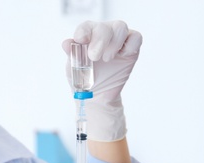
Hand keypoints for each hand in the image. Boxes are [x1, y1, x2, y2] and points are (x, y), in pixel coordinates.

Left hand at [62, 20, 142, 141]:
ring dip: (114, 42)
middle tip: (94, 57)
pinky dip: (130, 45)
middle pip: (105, 27)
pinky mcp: (132, 49)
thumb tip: (66, 43)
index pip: (86, 27)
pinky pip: (136, 38)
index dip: (84, 31)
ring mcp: (119, 40)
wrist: (99, 94)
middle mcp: (103, 34)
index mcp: (88, 36)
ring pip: (120, 27)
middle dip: (100, 40)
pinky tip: (122, 56)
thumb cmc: (86, 79)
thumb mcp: (75, 69)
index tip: (80, 41)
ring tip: (107, 59)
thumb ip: (72, 56)